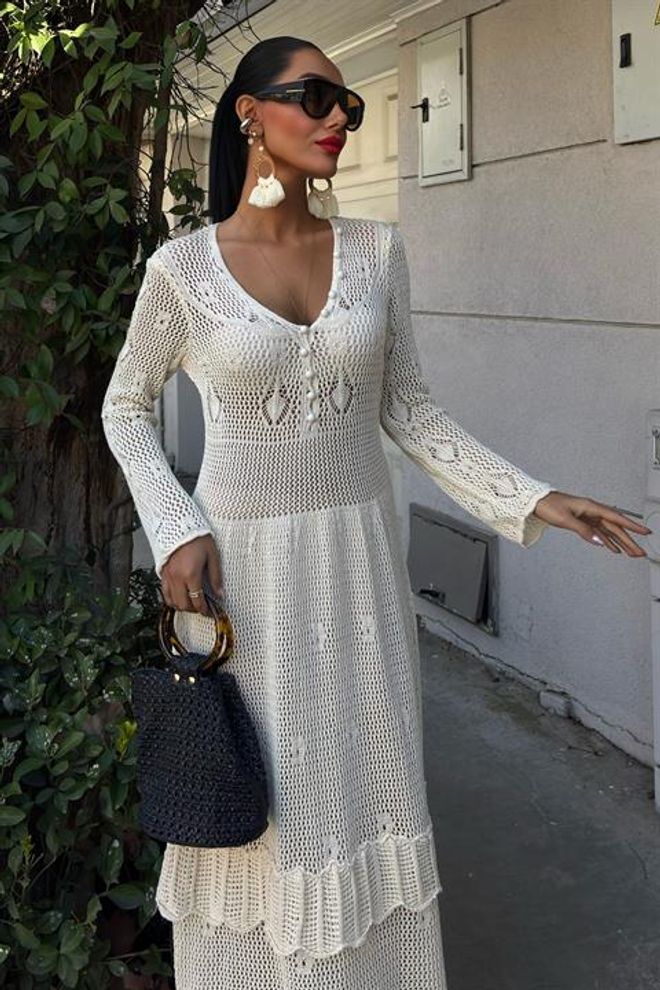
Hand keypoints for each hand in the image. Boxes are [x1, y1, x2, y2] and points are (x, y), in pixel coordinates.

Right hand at [160, 534, 223, 614]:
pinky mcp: (162, 573)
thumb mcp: (213, 556)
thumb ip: (216, 577)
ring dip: (182, 606)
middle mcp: (177, 578)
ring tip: (192, 602)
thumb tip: (220, 594)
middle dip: (194, 610)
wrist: (179, 525)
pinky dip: (172, 598)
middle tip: (202, 607)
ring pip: (172, 602)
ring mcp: (168, 576)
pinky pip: (164, 593)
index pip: (197, 601)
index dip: (204, 610)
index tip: (209, 612)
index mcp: (191, 574)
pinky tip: (180, 595)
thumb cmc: (198, 538)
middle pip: (184, 605)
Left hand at [532, 491, 651, 556]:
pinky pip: (599, 532)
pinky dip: (607, 541)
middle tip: (639, 552)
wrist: (536, 501)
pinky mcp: (583, 521)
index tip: (645, 532)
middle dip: (629, 540)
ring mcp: (588, 516)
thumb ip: (583, 531)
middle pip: (615, 527)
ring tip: (631, 553)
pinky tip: (612, 548)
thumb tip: (599, 541)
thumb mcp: (565, 519)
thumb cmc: (549, 506)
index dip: (632, 525)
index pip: (616, 518)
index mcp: (591, 507)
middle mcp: (592, 511)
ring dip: (620, 542)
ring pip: (609, 531)